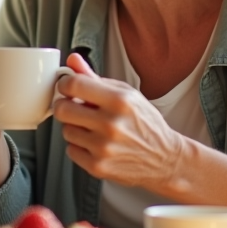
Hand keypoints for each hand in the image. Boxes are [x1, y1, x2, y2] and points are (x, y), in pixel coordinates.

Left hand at [53, 53, 183, 189]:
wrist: (164, 159)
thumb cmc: (146, 124)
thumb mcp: (127, 94)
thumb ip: (96, 77)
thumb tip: (73, 60)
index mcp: (120, 101)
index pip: (74, 85)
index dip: (64, 84)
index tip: (67, 86)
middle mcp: (111, 124)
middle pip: (62, 109)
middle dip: (65, 105)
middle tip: (74, 107)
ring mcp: (103, 148)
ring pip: (66, 130)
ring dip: (75, 127)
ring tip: (93, 128)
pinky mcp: (98, 167)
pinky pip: (71, 150)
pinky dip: (80, 146)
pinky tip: (96, 143)